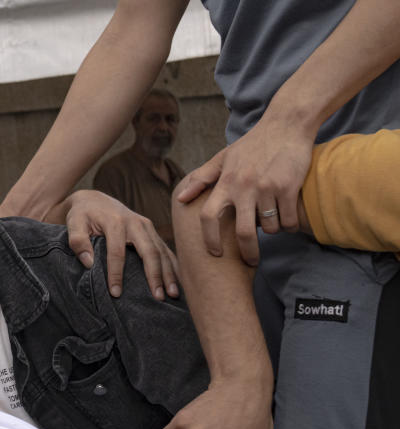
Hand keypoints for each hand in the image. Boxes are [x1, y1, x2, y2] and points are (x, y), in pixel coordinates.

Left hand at [59, 190, 178, 300]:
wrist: (94, 200)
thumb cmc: (82, 214)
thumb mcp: (73, 223)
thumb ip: (77, 241)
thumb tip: (89, 263)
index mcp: (115, 222)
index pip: (117, 252)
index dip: (116, 274)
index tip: (116, 293)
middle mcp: (135, 222)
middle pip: (149, 251)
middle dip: (155, 275)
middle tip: (159, 298)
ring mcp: (147, 226)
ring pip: (161, 251)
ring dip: (169, 273)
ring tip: (173, 294)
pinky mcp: (151, 231)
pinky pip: (165, 249)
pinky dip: (173, 265)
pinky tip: (177, 281)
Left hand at [176, 116, 314, 265]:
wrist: (286, 125)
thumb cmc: (252, 144)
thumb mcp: (223, 158)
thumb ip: (202, 179)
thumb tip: (180, 199)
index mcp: (225, 182)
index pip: (208, 216)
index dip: (209, 239)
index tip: (215, 253)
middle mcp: (243, 187)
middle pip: (243, 232)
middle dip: (248, 252)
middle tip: (251, 261)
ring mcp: (267, 188)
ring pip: (270, 228)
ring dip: (272, 231)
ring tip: (273, 224)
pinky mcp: (288, 187)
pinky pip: (288, 220)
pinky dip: (290, 225)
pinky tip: (288, 219)